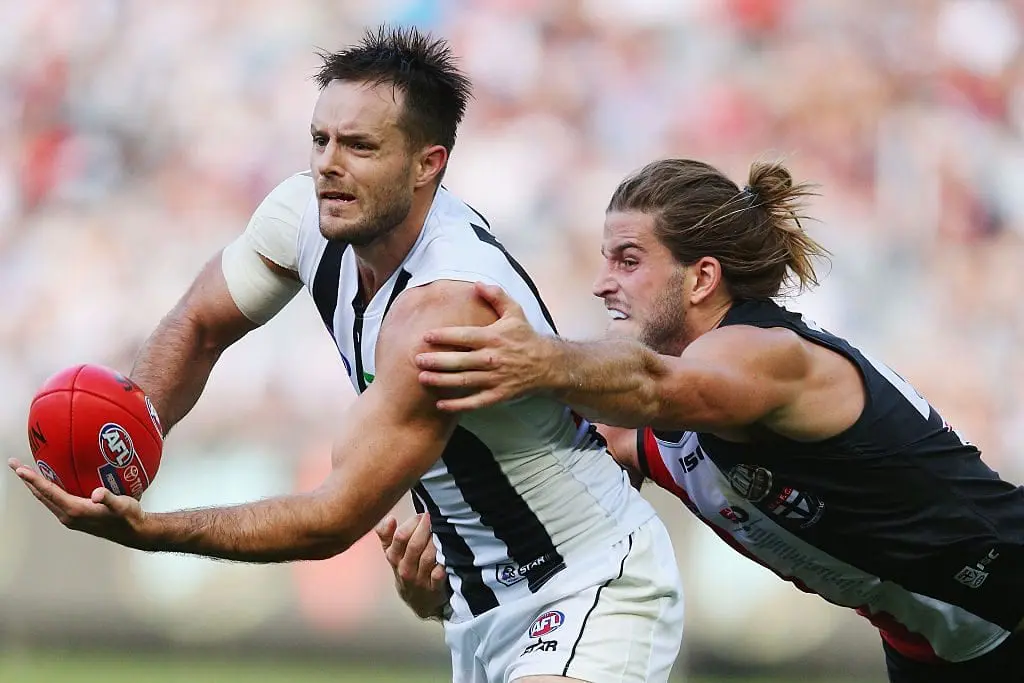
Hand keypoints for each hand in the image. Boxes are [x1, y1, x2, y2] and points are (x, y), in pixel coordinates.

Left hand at [8, 458, 147, 546]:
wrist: (134, 532)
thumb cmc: (128, 517)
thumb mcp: (121, 505)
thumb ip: (108, 498)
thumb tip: (98, 493)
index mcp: (75, 510)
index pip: (49, 492)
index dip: (33, 479)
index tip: (20, 469)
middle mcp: (68, 515)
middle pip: (41, 495)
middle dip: (27, 480)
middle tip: (15, 464)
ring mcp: (70, 517)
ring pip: (46, 499)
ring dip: (35, 486)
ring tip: (27, 472)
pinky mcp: (75, 517)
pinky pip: (55, 501)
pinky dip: (47, 490)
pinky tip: (51, 483)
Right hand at [376, 513, 449, 619]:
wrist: (418, 601)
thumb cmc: (407, 571)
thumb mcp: (393, 554)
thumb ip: (386, 535)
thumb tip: (388, 518)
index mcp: (394, 557)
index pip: (399, 537)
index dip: (412, 523)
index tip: (421, 514)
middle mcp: (405, 569)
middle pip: (414, 545)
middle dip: (425, 528)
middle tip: (434, 516)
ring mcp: (420, 579)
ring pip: (427, 557)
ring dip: (434, 542)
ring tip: (442, 530)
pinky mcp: (434, 588)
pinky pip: (438, 575)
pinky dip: (442, 564)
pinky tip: (446, 554)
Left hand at [416, 282, 554, 410]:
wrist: (548, 364)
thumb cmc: (525, 337)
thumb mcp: (514, 312)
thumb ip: (496, 296)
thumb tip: (477, 283)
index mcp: (493, 337)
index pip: (464, 336)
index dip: (444, 336)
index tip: (426, 336)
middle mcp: (492, 358)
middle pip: (459, 360)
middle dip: (436, 360)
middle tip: (416, 359)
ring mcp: (495, 378)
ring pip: (464, 381)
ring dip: (441, 381)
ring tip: (422, 378)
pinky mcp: (498, 395)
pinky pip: (475, 402)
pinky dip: (458, 405)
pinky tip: (440, 405)